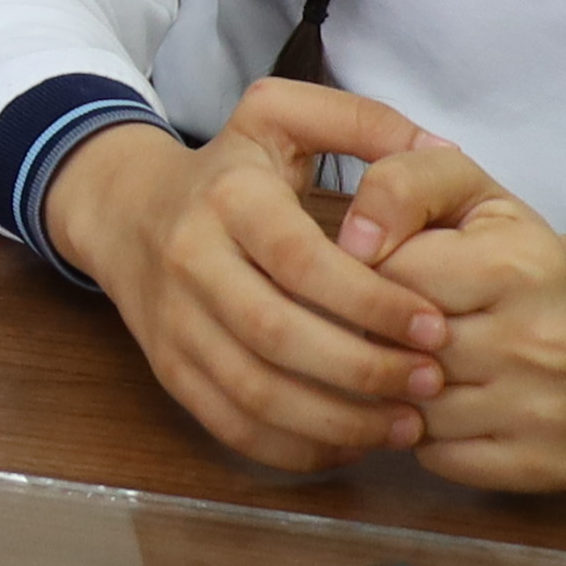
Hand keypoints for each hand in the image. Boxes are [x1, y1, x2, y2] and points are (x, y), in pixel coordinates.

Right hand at [44, 79, 455, 473]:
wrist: (124, 210)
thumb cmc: (227, 171)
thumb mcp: (281, 118)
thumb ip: (363, 122)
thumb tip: (441, 153)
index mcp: (228, 198)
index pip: (300, 260)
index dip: (372, 302)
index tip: (434, 325)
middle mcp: (191, 261)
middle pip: (278, 335)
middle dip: (365, 370)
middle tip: (432, 381)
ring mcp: (174, 323)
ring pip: (256, 392)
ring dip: (339, 420)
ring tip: (407, 422)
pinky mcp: (169, 372)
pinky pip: (234, 426)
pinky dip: (297, 448)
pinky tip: (352, 441)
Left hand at [337, 142, 565, 492]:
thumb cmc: (508, 252)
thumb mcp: (462, 190)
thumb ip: (399, 185)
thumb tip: (353, 241)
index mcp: (527, 265)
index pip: (392, 275)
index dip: (376, 271)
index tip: (397, 268)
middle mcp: (552, 343)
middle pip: (400, 347)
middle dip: (380, 333)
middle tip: (403, 320)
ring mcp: (554, 412)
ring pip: (413, 409)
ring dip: (400, 388)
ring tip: (427, 358)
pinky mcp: (550, 464)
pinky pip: (439, 459)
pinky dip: (428, 436)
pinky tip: (452, 402)